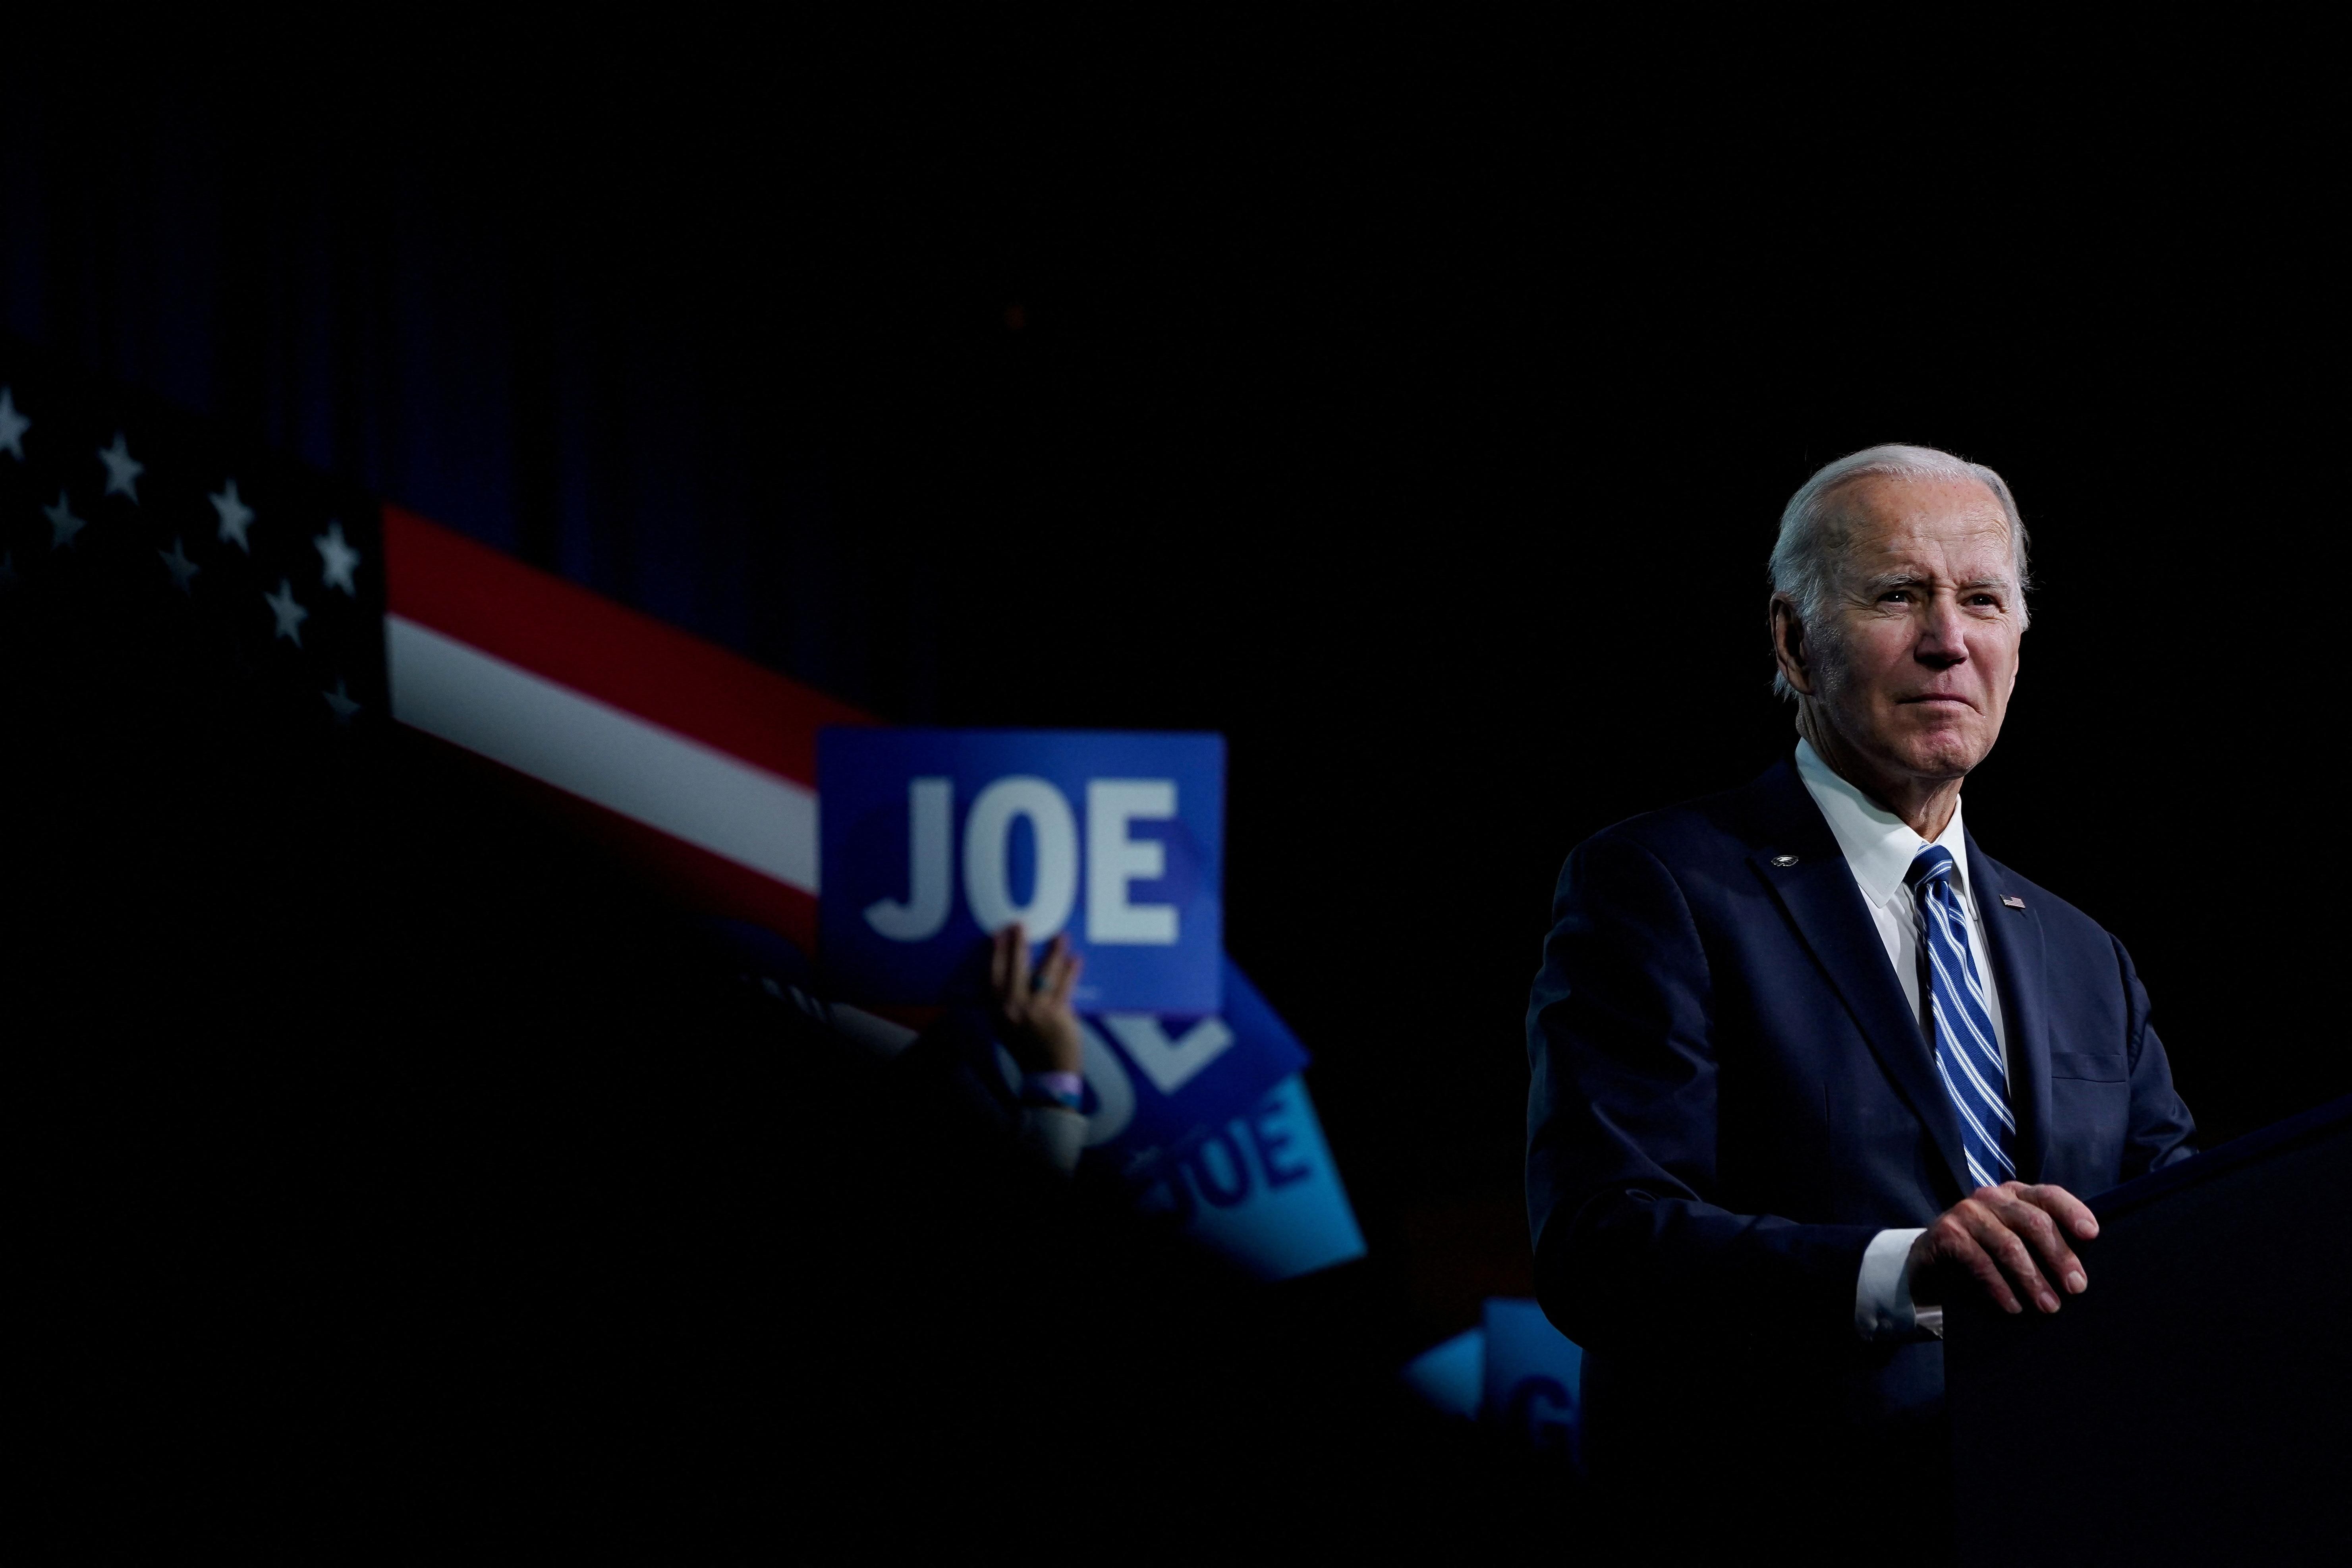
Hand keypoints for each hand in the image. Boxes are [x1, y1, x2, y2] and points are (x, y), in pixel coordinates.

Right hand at [987, 924, 1084, 1076]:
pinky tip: (1075, 960)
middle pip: (1016, 968)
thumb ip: (1007, 1006)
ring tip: (1060, 937)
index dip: (997, 954)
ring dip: (1053, 952)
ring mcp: (1036, 1010)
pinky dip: (1071, 971)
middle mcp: (1015, 1009)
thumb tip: (1013, 978)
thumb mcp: (1007, 1029)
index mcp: (1000, 1012)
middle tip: (1021, 925)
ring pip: (1044, 972)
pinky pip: (1065, 985)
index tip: (999, 934)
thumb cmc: (1027, 1050)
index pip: (994, 976)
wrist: (1047, 1074)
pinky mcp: (1057, 1013)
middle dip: (1019, 944)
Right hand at [1909, 1181, 2098, 1315]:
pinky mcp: (1948, 1233)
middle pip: (2034, 1222)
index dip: (2072, 1211)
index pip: (2049, 1195)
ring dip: (2032, 1279)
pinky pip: (1980, 1262)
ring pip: (2009, 1245)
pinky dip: (1999, 1287)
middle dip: (2059, 1257)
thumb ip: (2042, 1242)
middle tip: (2076, 1288)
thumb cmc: (1986, 1253)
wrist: (1932, 1262)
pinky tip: (2013, 1307)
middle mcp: (1991, 1197)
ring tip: (2049, 1306)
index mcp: (2015, 1194)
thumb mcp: (2016, 1240)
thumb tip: (2080, 1271)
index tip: (2092, 1235)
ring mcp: (1967, 1212)